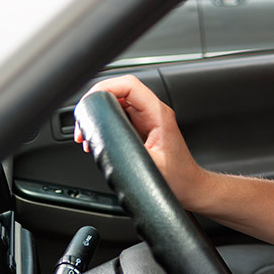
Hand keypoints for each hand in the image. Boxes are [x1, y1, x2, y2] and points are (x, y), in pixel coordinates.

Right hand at [75, 75, 207, 209]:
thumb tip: (105, 142)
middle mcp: (153, 113)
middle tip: (83, 126)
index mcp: (159, 115)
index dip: (105, 88)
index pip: (130, 85)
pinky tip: (96, 138)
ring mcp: (147, 120)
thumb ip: (129, 152)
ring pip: (117, 103)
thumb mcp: (150, 166)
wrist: (190, 187)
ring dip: (98, 114)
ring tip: (86, 134)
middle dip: (95, 104)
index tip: (89, 104)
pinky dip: (103, 123)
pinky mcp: (142, 128)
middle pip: (119, 91)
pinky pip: (119, 115)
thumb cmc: (178, 179)